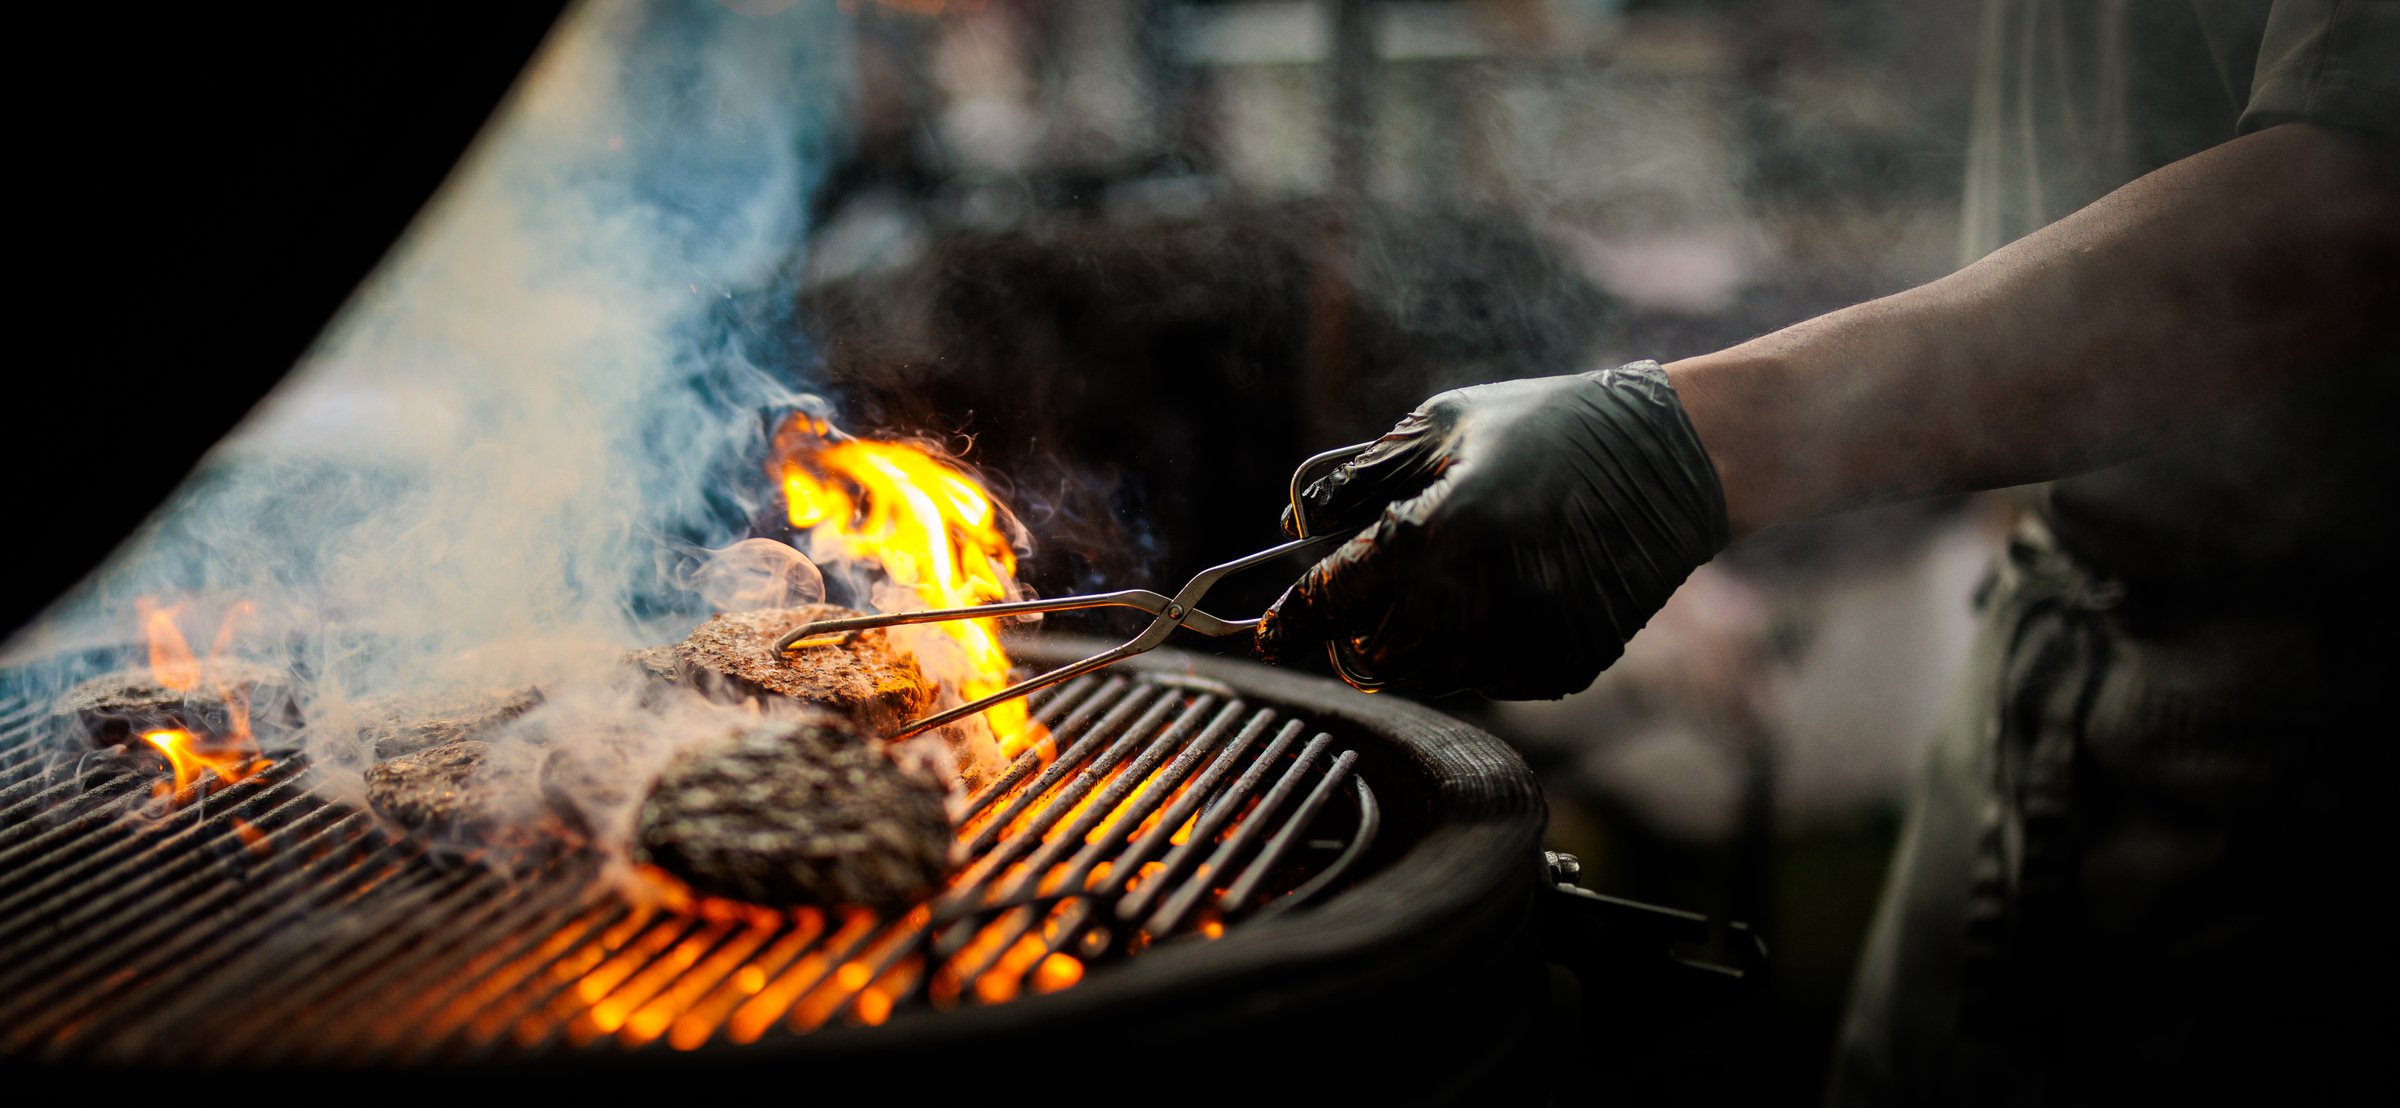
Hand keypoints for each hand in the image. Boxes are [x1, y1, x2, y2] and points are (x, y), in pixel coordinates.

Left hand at [1256, 362, 1728, 698]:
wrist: (1670, 461)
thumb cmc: (1545, 427)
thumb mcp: (1443, 425)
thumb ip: (1360, 479)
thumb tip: (1293, 525)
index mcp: (1448, 526)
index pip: (1341, 595)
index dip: (1295, 620)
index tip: (1271, 634)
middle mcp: (1487, 595)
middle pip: (1377, 655)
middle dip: (1356, 634)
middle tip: (1364, 601)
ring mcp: (1530, 640)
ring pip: (1431, 672)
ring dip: (1418, 638)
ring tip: (1459, 574)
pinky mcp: (1563, 666)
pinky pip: (1489, 675)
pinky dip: (1479, 644)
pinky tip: (1514, 588)